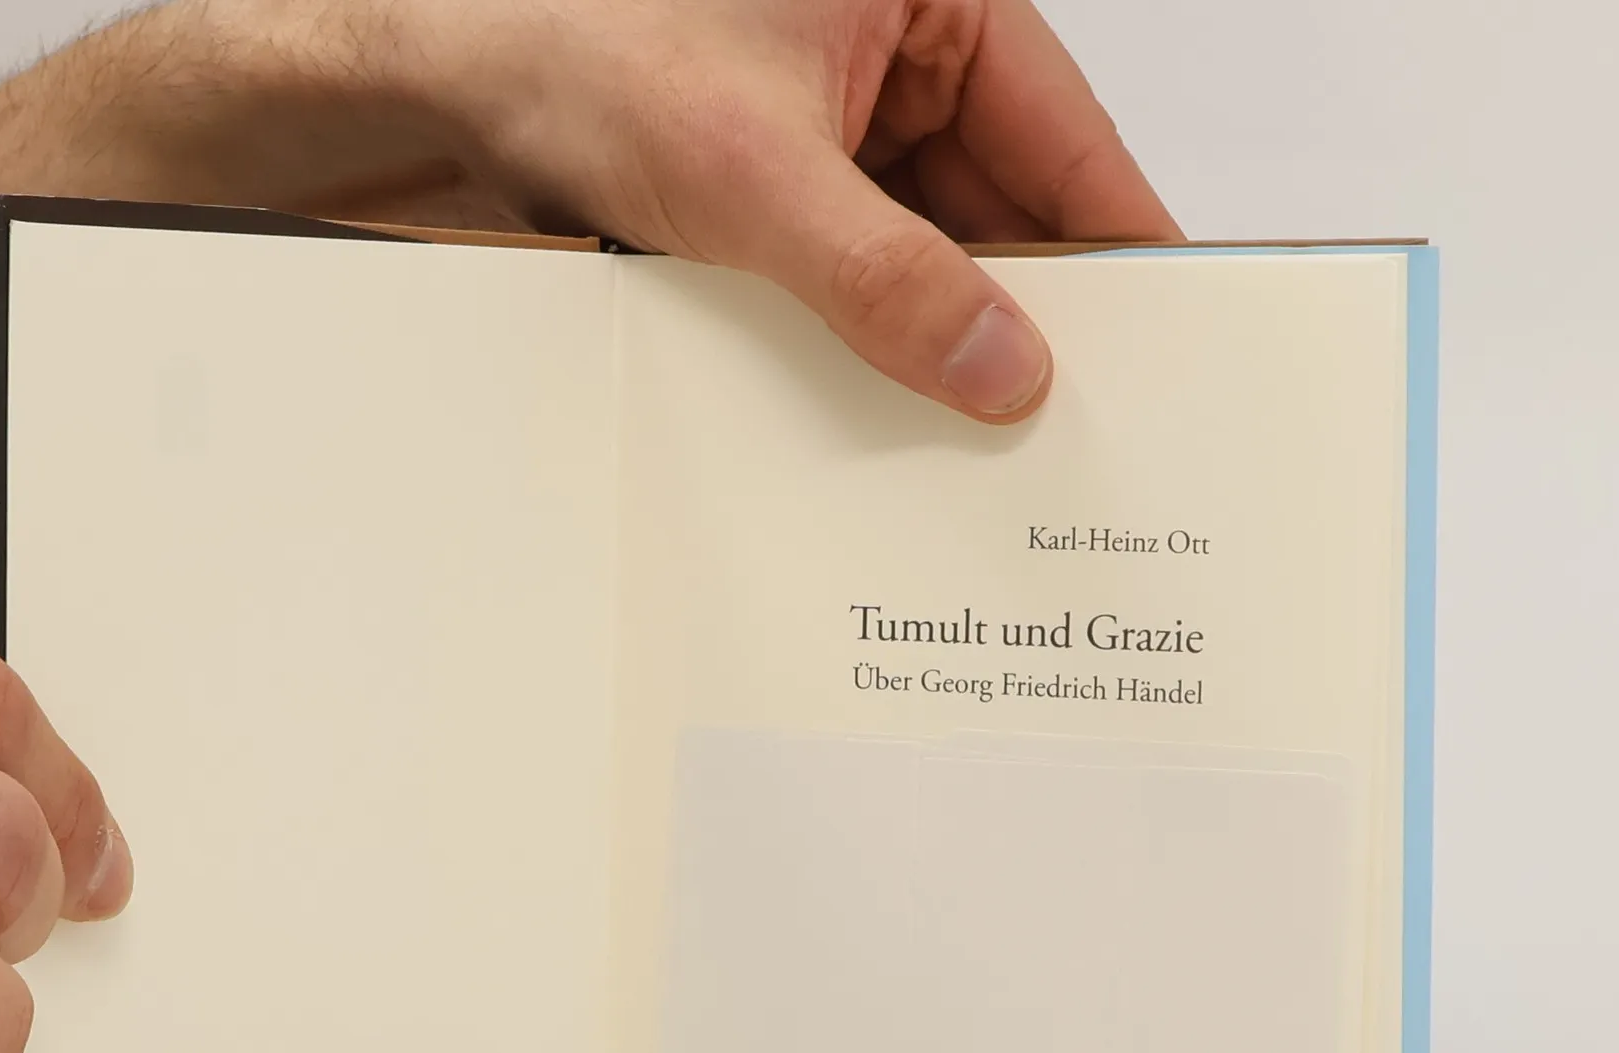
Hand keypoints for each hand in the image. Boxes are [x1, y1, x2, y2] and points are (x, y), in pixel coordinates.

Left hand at [193, 0, 1179, 422]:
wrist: (447, 72)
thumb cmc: (577, 47)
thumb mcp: (751, 176)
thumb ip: (884, 278)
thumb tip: (999, 365)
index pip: (1067, 138)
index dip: (1118, 249)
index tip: (1171, 343)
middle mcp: (902, 49)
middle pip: (1007, 205)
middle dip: (1024, 313)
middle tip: (1065, 427)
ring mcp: (846, 120)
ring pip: (935, 247)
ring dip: (942, 335)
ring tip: (977, 438)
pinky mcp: (793, 180)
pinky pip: (866, 266)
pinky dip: (875, 334)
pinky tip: (888, 406)